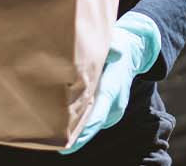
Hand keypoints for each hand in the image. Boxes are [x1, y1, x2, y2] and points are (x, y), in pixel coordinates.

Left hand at [61, 12, 161, 154]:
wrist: (133, 54)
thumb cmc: (120, 47)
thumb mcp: (119, 42)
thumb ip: (116, 47)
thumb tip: (117, 51)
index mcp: (114, 89)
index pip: (99, 114)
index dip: (84, 130)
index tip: (68, 143)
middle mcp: (114, 104)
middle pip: (92, 125)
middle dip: (74, 136)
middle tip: (53, 145)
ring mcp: (111, 109)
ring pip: (90, 124)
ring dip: (74, 131)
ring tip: (52, 139)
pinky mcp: (105, 109)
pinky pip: (90, 120)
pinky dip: (78, 125)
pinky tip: (60, 128)